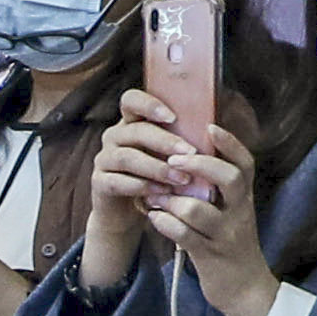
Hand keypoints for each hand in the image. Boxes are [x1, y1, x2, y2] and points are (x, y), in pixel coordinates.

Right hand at [78, 88, 195, 286]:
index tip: (172, 117)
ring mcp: (104, 159)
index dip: (149, 104)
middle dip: (165, 141)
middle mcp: (114, 137)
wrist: (126, 214)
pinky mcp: (99, 183)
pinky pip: (118, 182)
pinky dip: (142, 187)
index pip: (131, 100)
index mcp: (131, 123)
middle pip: (136, 131)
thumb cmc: (155, 179)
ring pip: (127, 157)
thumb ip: (182, 141)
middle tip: (190, 152)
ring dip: (157, 167)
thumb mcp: (167, 157)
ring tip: (181, 178)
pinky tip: (162, 193)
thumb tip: (217, 127)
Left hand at [142, 127, 278, 315]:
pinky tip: (154, 218)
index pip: (244, 164)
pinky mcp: (210, 256)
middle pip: (230, 178)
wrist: (244, 290)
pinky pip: (185, 236)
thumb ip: (215, 189)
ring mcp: (226, 235)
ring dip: (171, 199)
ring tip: (153, 196)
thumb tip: (189, 157)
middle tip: (173, 160)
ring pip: (198, 209)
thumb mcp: (230, 213)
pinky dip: (166, 224)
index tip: (209, 125)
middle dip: (199, 166)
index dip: (230, 143)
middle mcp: (240, 212)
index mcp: (244, 198)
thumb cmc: (228, 245)